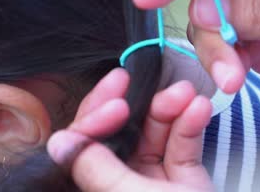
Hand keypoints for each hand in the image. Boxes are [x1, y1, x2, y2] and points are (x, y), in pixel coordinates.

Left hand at [47, 68, 213, 191]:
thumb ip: (94, 170)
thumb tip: (59, 141)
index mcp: (99, 188)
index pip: (85, 147)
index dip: (96, 119)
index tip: (117, 102)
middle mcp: (121, 183)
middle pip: (120, 133)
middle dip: (136, 106)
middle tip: (141, 80)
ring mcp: (153, 180)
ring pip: (154, 134)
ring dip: (170, 109)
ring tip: (186, 93)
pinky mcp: (183, 178)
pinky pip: (183, 145)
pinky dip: (192, 125)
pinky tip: (200, 107)